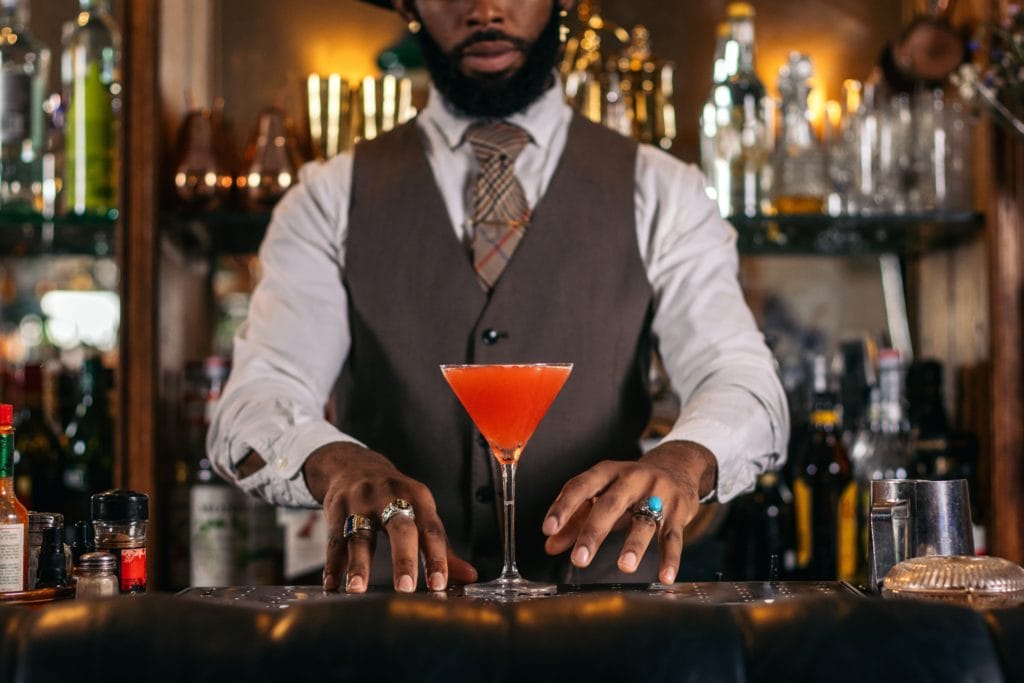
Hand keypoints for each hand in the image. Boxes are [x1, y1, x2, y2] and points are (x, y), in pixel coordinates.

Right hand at [303, 442, 476, 592]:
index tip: (439, 584)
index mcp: (418, 498)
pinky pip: (334, 540)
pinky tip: (332, 585)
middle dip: (403, 559)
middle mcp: (390, 496)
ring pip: (361, 535)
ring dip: (359, 564)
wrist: (355, 465)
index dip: (437, 558)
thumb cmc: (395, 496)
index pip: (432, 530)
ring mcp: (361, 501)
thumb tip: (469, 577)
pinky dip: (333, 564)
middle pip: (400, 529)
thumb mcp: (420, 511)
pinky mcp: (336, 509)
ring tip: (357, 589)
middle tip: (406, 587)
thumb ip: (442, 547)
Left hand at [541, 441, 716, 583]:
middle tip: (579, 559)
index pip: (581, 486)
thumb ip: (576, 520)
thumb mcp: (603, 495)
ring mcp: (658, 493)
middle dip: (593, 532)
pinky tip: (665, 577)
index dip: (564, 506)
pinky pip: (674, 537)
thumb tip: (550, 545)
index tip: (548, 529)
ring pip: (645, 521)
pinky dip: (670, 558)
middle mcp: (632, 479)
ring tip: (625, 567)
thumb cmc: (630, 486)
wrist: (677, 465)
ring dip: (634, 544)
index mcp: (607, 472)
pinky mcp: (679, 510)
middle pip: (610, 504)